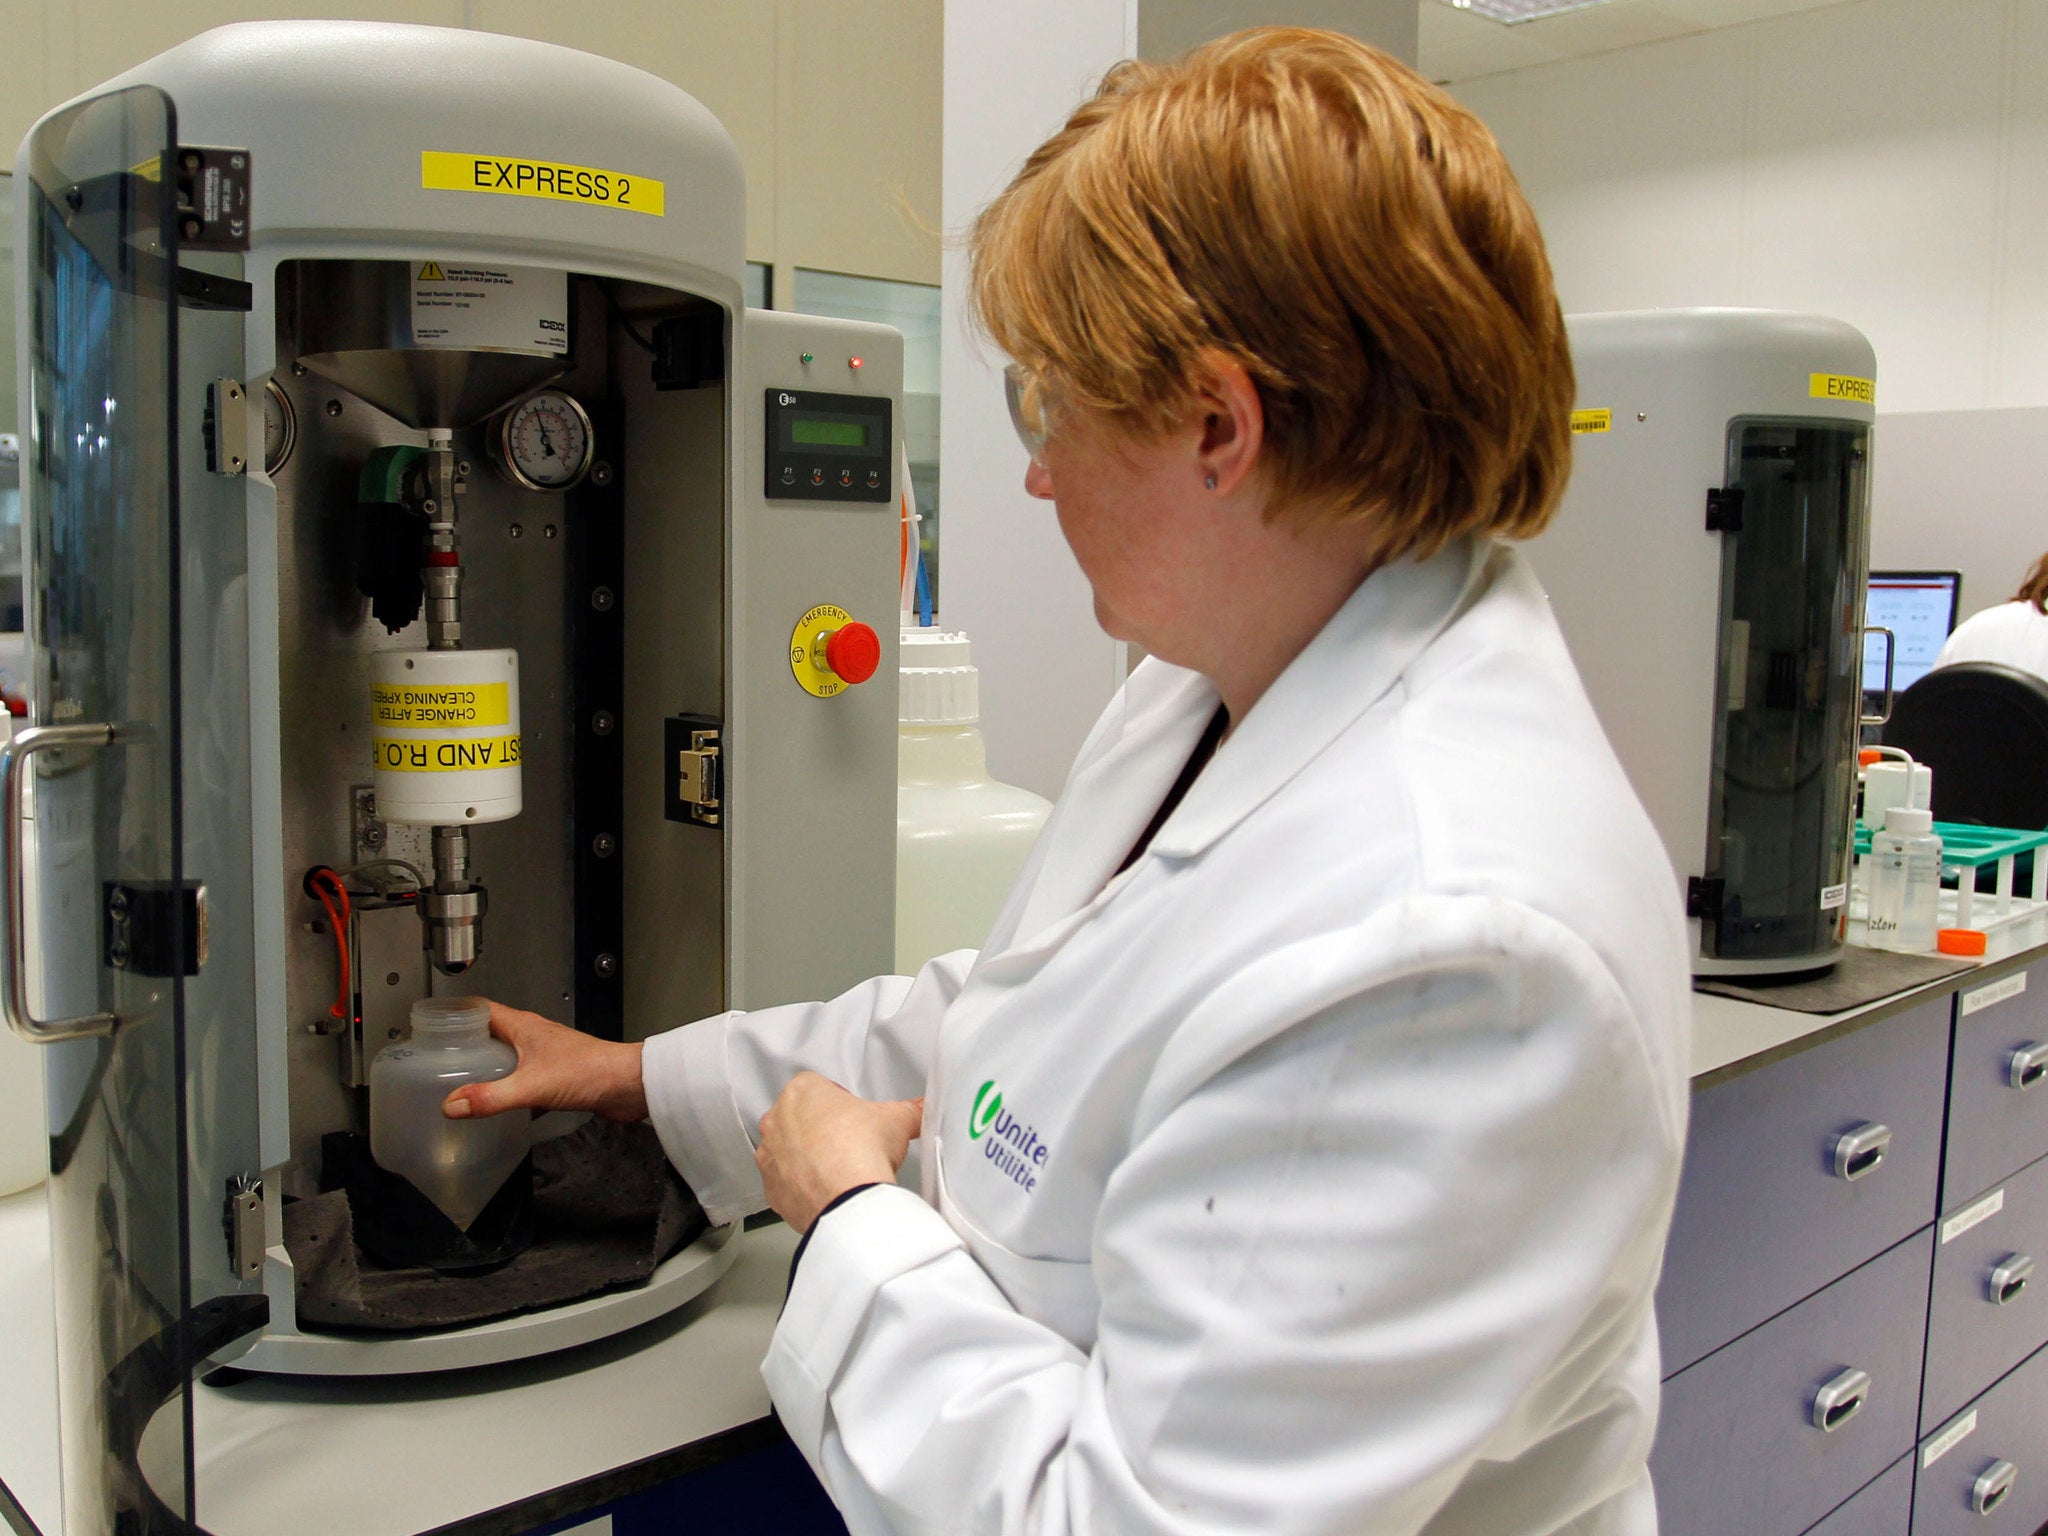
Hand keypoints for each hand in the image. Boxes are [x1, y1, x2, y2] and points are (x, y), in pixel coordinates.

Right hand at [442, 1001, 647, 1122]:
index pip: (481, 1010)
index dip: (456, 1014)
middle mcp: (533, 1037)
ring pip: (507, 1060)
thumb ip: (491, 1098)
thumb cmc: (591, 1071)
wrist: (630, 1086)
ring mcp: (545, 1057)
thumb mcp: (532, 1086)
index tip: (432, 1026)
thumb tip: (452, 1105)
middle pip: (491, 1036)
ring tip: (462, 1087)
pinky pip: (523, 1083)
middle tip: (439, 1063)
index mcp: (524, 1027)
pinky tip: (499, 1110)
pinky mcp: (556, 1078)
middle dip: (465, 1047)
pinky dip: (509, 1094)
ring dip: (487, 1072)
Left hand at [756, 1071, 922, 1232]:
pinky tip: (826, 1191)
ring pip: (788, 1151)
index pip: (821, 1088)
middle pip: (800, 1118)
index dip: (842, 1104)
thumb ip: (911, 1109)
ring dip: (807, 1158)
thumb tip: (922, 1109)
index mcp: (802, 1091)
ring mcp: (769, 1156)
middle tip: (849, 1144)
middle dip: (821, 1130)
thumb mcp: (898, 1119)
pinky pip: (785, 1183)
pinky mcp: (770, 1188)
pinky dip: (801, 1187)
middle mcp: (777, 1119)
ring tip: (839, 1171)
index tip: (856, 1120)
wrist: (847, 1199)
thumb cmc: (861, 1150)